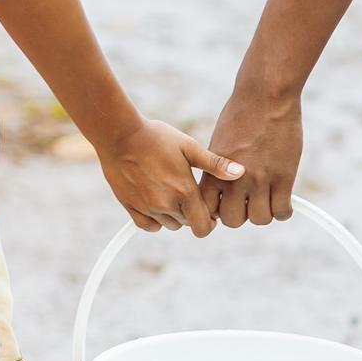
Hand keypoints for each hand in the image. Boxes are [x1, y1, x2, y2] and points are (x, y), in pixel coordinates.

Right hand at [97, 118, 241, 235]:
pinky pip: (148, 225)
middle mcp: (166, 204)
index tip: (208, 207)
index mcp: (184, 192)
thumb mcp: (189, 147)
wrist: (119, 134)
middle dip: (192, 214)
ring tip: (171, 192)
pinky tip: (156, 202)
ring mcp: (147, 207)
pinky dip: (154, 219)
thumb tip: (241, 172)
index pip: (203, 226)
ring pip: (169, 225)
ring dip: (174, 215)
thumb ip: (215, 164)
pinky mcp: (130, 207)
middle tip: (188, 194)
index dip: (209, 220)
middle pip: (188, 224)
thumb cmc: (156, 137)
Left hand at [200, 82, 306, 236]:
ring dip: (263, 213)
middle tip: (249, 202)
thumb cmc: (242, 113)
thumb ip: (219, 168)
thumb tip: (222, 189)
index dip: (218, 210)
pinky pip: (282, 211)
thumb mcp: (220, 141)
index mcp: (215, 170)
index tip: (227, 204)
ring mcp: (260, 180)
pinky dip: (284, 211)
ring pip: (260, 219)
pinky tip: (283, 201)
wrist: (266, 95)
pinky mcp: (284, 178)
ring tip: (268, 200)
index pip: (209, 209)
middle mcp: (235, 179)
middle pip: (234, 220)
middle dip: (241, 214)